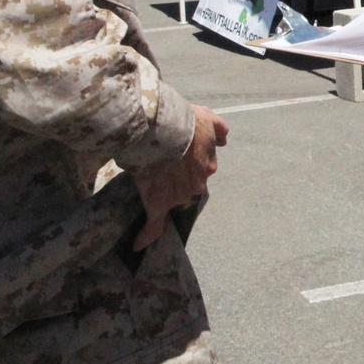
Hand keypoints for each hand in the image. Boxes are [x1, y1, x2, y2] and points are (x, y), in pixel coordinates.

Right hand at [132, 105, 228, 249]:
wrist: (162, 128)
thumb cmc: (184, 121)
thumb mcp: (208, 118)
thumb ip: (219, 130)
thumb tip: (225, 140)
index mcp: (208, 165)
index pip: (201, 169)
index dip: (189, 162)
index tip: (179, 154)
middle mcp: (197, 184)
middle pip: (187, 186)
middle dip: (177, 178)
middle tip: (163, 162)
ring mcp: (178, 196)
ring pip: (171, 199)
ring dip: (162, 190)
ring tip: (148, 171)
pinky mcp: (158, 203)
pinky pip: (153, 225)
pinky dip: (147, 235)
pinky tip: (138, 245)